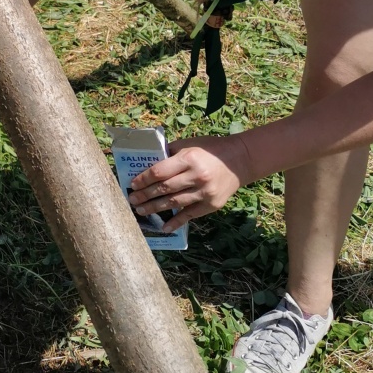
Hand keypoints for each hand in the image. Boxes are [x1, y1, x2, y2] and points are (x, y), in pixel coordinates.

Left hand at [128, 135, 254, 229]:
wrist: (240, 160)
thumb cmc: (210, 149)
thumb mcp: (189, 144)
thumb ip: (170, 153)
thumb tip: (147, 163)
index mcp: (188, 158)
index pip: (160, 171)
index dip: (144, 179)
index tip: (132, 184)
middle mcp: (196, 176)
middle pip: (165, 189)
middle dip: (145, 196)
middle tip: (132, 200)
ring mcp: (205, 192)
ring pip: (174, 203)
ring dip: (155, 208)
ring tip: (141, 211)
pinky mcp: (212, 204)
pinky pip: (190, 215)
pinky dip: (177, 222)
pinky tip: (165, 227)